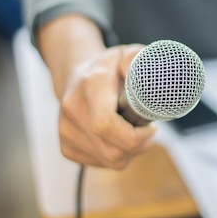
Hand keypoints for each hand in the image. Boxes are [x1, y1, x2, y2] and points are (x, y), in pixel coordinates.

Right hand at [37, 15, 156, 168]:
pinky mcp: (66, 147)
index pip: (105, 124)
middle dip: (138, 147)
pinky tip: (118, 139)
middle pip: (112, 150)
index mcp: (90, 85)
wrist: (75, 75)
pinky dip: (116, 156)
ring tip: (134, 133)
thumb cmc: (109, 68)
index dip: (134, 136)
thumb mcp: (127, 53)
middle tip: (148, 132)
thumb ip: (137, 59)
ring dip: (130, 152)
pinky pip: (100, 164)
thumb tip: (144, 72)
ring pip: (109, 160)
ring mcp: (66, 130)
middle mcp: (73, 109)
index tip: (151, 128)